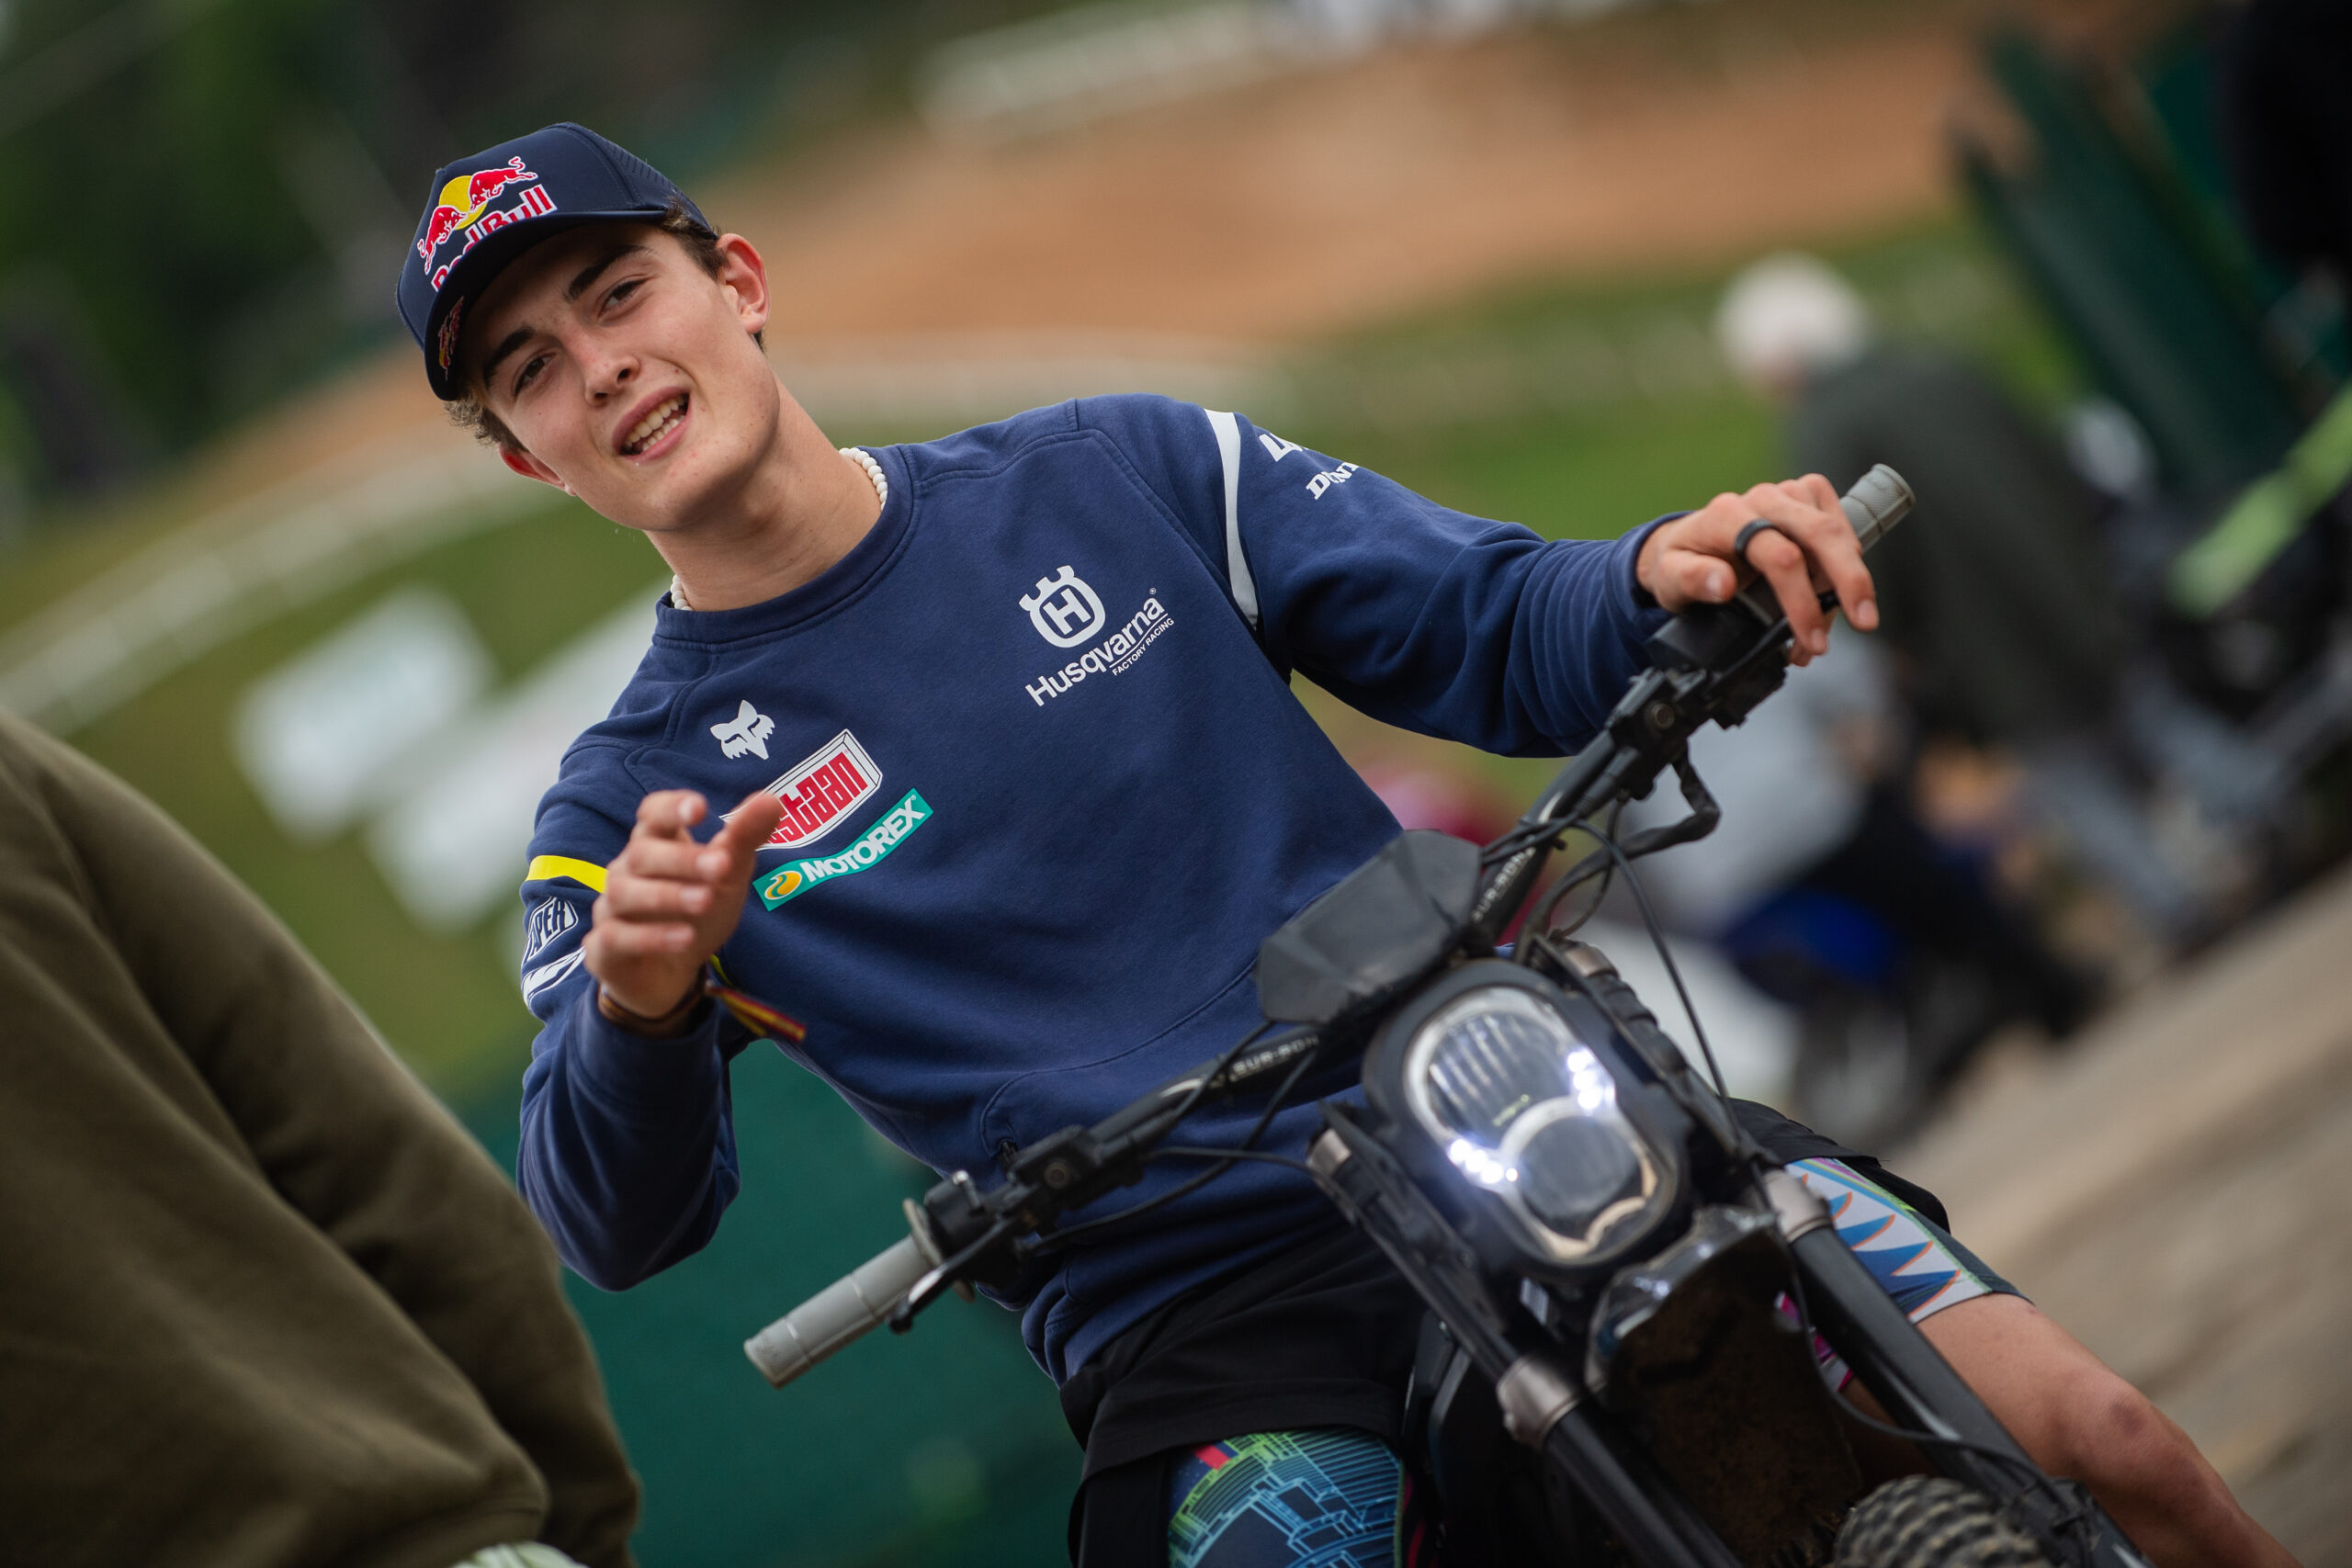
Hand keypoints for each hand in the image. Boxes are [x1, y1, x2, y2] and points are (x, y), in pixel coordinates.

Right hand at [583, 788, 784, 1019]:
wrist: (669, 972)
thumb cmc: (697, 908)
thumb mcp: (728, 873)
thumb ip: (744, 837)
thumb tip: (770, 800)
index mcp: (655, 842)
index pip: (653, 814)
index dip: (672, 808)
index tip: (700, 808)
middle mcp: (627, 870)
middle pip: (644, 853)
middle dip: (683, 858)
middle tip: (722, 865)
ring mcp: (612, 908)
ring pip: (626, 893)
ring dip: (668, 895)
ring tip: (706, 901)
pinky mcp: (605, 947)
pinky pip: (618, 937)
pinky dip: (652, 937)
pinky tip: (685, 938)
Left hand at [1635, 476, 1878, 664]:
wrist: (1690, 541)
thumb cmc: (1682, 562)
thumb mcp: (1669, 579)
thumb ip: (1692, 580)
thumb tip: (1723, 583)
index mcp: (1729, 515)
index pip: (1781, 556)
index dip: (1801, 602)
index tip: (1811, 639)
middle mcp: (1764, 498)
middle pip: (1822, 534)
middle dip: (1850, 581)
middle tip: (1865, 621)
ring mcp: (1789, 494)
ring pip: (1837, 535)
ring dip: (1844, 584)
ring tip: (1822, 630)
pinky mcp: (1808, 497)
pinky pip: (1842, 528)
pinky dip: (1844, 566)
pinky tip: (1829, 598)